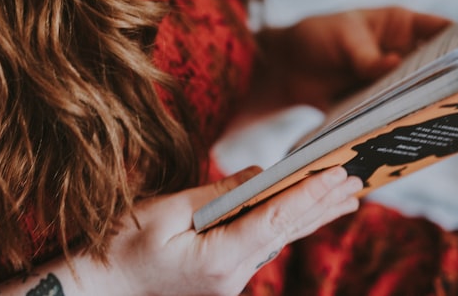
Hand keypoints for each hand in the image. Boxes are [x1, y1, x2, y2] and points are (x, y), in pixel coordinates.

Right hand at [86, 166, 362, 295]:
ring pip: (278, 239)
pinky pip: (260, 244)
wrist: (100, 289)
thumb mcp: (164, 212)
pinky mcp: (222, 277)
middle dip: (323, 204)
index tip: (337, 173)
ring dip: (310, 214)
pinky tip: (300, 213)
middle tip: (357, 181)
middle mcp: (234, 275)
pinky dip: (285, 223)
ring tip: (345, 197)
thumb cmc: (122, 248)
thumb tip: (257, 175)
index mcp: (220, 258)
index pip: (274, 219)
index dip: (308, 194)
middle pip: (286, 232)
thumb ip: (215, 195)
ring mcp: (230, 280)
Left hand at [256, 7, 450, 110]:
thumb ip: (366, 56)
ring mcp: (391, 80)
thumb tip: (394, 66)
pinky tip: (413, 136)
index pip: (441, 29)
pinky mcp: (377, 104)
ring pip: (419, 92)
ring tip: (447, 121)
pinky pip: (396, 113)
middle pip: (437, 65)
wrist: (283, 67)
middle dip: (453, 79)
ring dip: (428, 105)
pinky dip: (403, 123)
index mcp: (400, 25)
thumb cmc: (315, 38)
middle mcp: (402, 52)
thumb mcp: (341, 39)